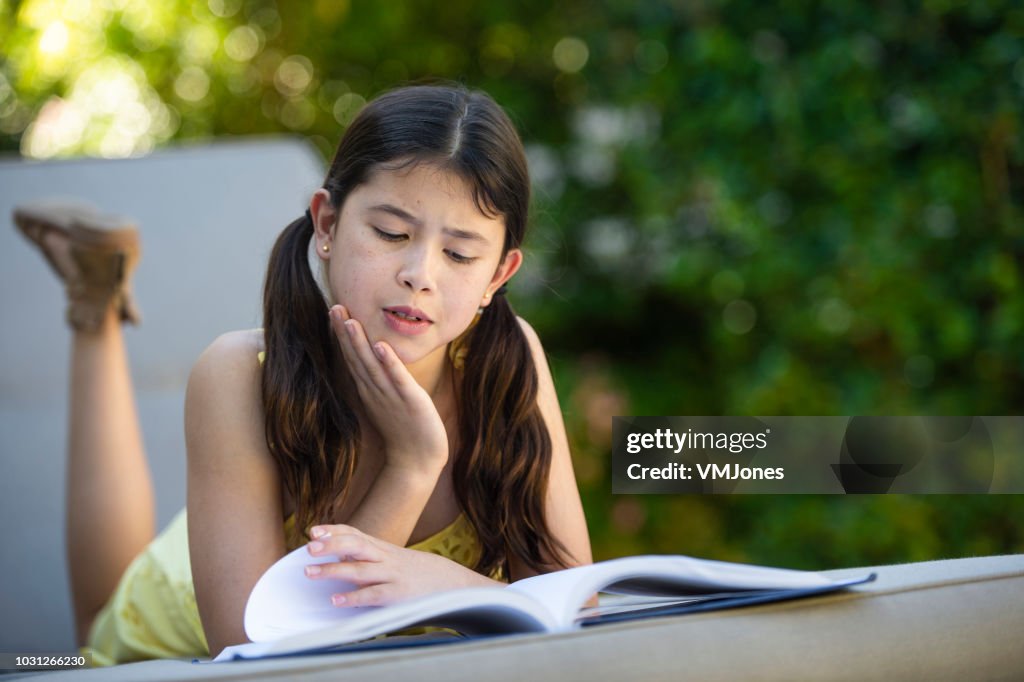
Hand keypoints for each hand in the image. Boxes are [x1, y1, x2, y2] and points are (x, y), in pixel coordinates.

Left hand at [303, 524, 496, 606]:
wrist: (450, 582)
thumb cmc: (415, 572)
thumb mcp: (392, 557)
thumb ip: (368, 555)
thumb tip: (338, 553)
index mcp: (382, 547)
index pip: (355, 533)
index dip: (334, 531)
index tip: (313, 530)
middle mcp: (385, 557)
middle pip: (356, 544)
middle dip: (331, 545)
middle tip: (309, 547)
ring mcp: (392, 575)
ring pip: (359, 569)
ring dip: (332, 570)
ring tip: (310, 572)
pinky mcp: (397, 594)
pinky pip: (372, 595)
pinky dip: (353, 597)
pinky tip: (336, 600)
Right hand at [329, 304, 448, 474]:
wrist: (417, 460)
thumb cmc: (404, 428)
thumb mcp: (387, 399)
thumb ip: (378, 379)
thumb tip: (373, 359)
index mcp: (369, 388)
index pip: (353, 356)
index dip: (342, 334)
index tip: (333, 309)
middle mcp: (375, 390)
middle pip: (356, 357)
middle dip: (344, 332)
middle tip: (334, 306)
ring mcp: (390, 395)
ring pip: (371, 365)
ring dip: (359, 343)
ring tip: (349, 320)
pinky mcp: (410, 400)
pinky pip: (398, 379)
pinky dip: (390, 363)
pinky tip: (381, 347)